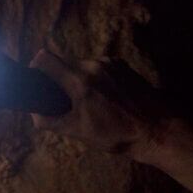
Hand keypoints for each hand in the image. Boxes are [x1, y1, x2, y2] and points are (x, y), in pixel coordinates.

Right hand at [29, 49, 166, 160]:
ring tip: (82, 99)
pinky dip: (92, 77)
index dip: (34, 67)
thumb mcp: (78, 131)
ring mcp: (110, 63)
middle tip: (58, 95)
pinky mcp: (122, 66)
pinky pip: (97, 66)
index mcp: (79, 81)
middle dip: (55, 75)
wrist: (158, 131)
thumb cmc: (117, 134)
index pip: (44, 58)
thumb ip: (50, 121)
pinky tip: (100, 96)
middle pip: (62, 60)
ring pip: (79, 63)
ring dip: (75, 76)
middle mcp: (93, 66)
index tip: (34, 79)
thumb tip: (33, 114)